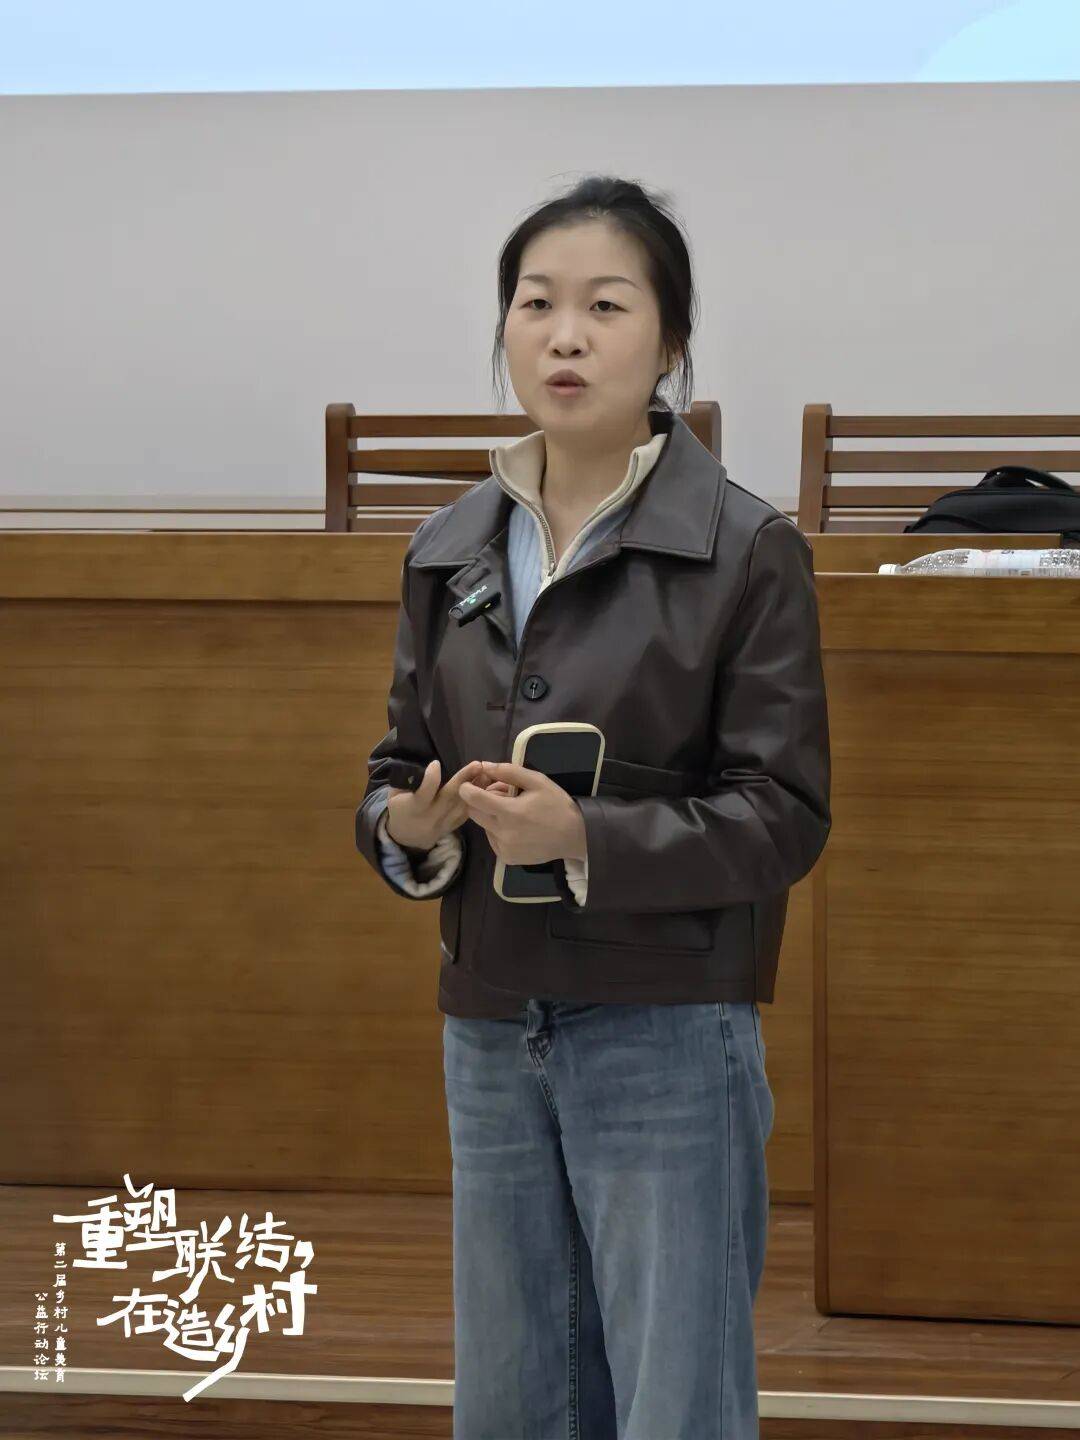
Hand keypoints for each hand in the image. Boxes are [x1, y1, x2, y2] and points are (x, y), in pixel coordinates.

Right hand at [384, 758, 501, 849]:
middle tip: (477, 764)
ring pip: (461, 805)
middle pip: (449, 797)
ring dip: (477, 789)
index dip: (430, 778)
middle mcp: (431, 817)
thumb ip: (407, 782)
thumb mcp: (394, 795)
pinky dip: (477, 801)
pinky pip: (467, 813)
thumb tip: (423, 768)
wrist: (406, 836)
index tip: (436, 763)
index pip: (424, 793)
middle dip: (464, 780)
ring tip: (487, 773)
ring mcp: (444, 824)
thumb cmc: (399, 809)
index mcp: (413, 808)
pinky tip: (487, 787)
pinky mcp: (453, 827)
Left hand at [458, 761, 586, 864]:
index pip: (473, 799)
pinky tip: (516, 827)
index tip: (470, 783)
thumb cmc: (557, 805)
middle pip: (474, 813)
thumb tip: (485, 766)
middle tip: (502, 795)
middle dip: (480, 801)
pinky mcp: (507, 858)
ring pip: (483, 826)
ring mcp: (504, 848)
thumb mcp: (537, 781)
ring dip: (491, 816)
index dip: (467, 788)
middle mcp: (503, 833)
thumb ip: (509, 771)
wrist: (575, 836)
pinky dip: (498, 831)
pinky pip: (492, 839)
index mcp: (510, 812)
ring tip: (513, 811)